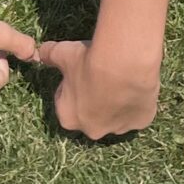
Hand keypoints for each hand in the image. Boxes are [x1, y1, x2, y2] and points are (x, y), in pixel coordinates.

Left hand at [40, 39, 158, 140]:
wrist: (123, 62)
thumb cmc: (89, 60)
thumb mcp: (62, 54)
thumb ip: (49, 55)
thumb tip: (41, 52)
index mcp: (68, 118)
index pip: (65, 104)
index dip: (72, 88)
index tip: (81, 74)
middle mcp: (92, 130)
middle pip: (91, 116)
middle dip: (95, 101)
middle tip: (102, 77)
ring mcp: (118, 128)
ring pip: (116, 118)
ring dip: (117, 104)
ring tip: (121, 80)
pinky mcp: (141, 122)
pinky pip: (138, 114)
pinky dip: (139, 103)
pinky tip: (136, 85)